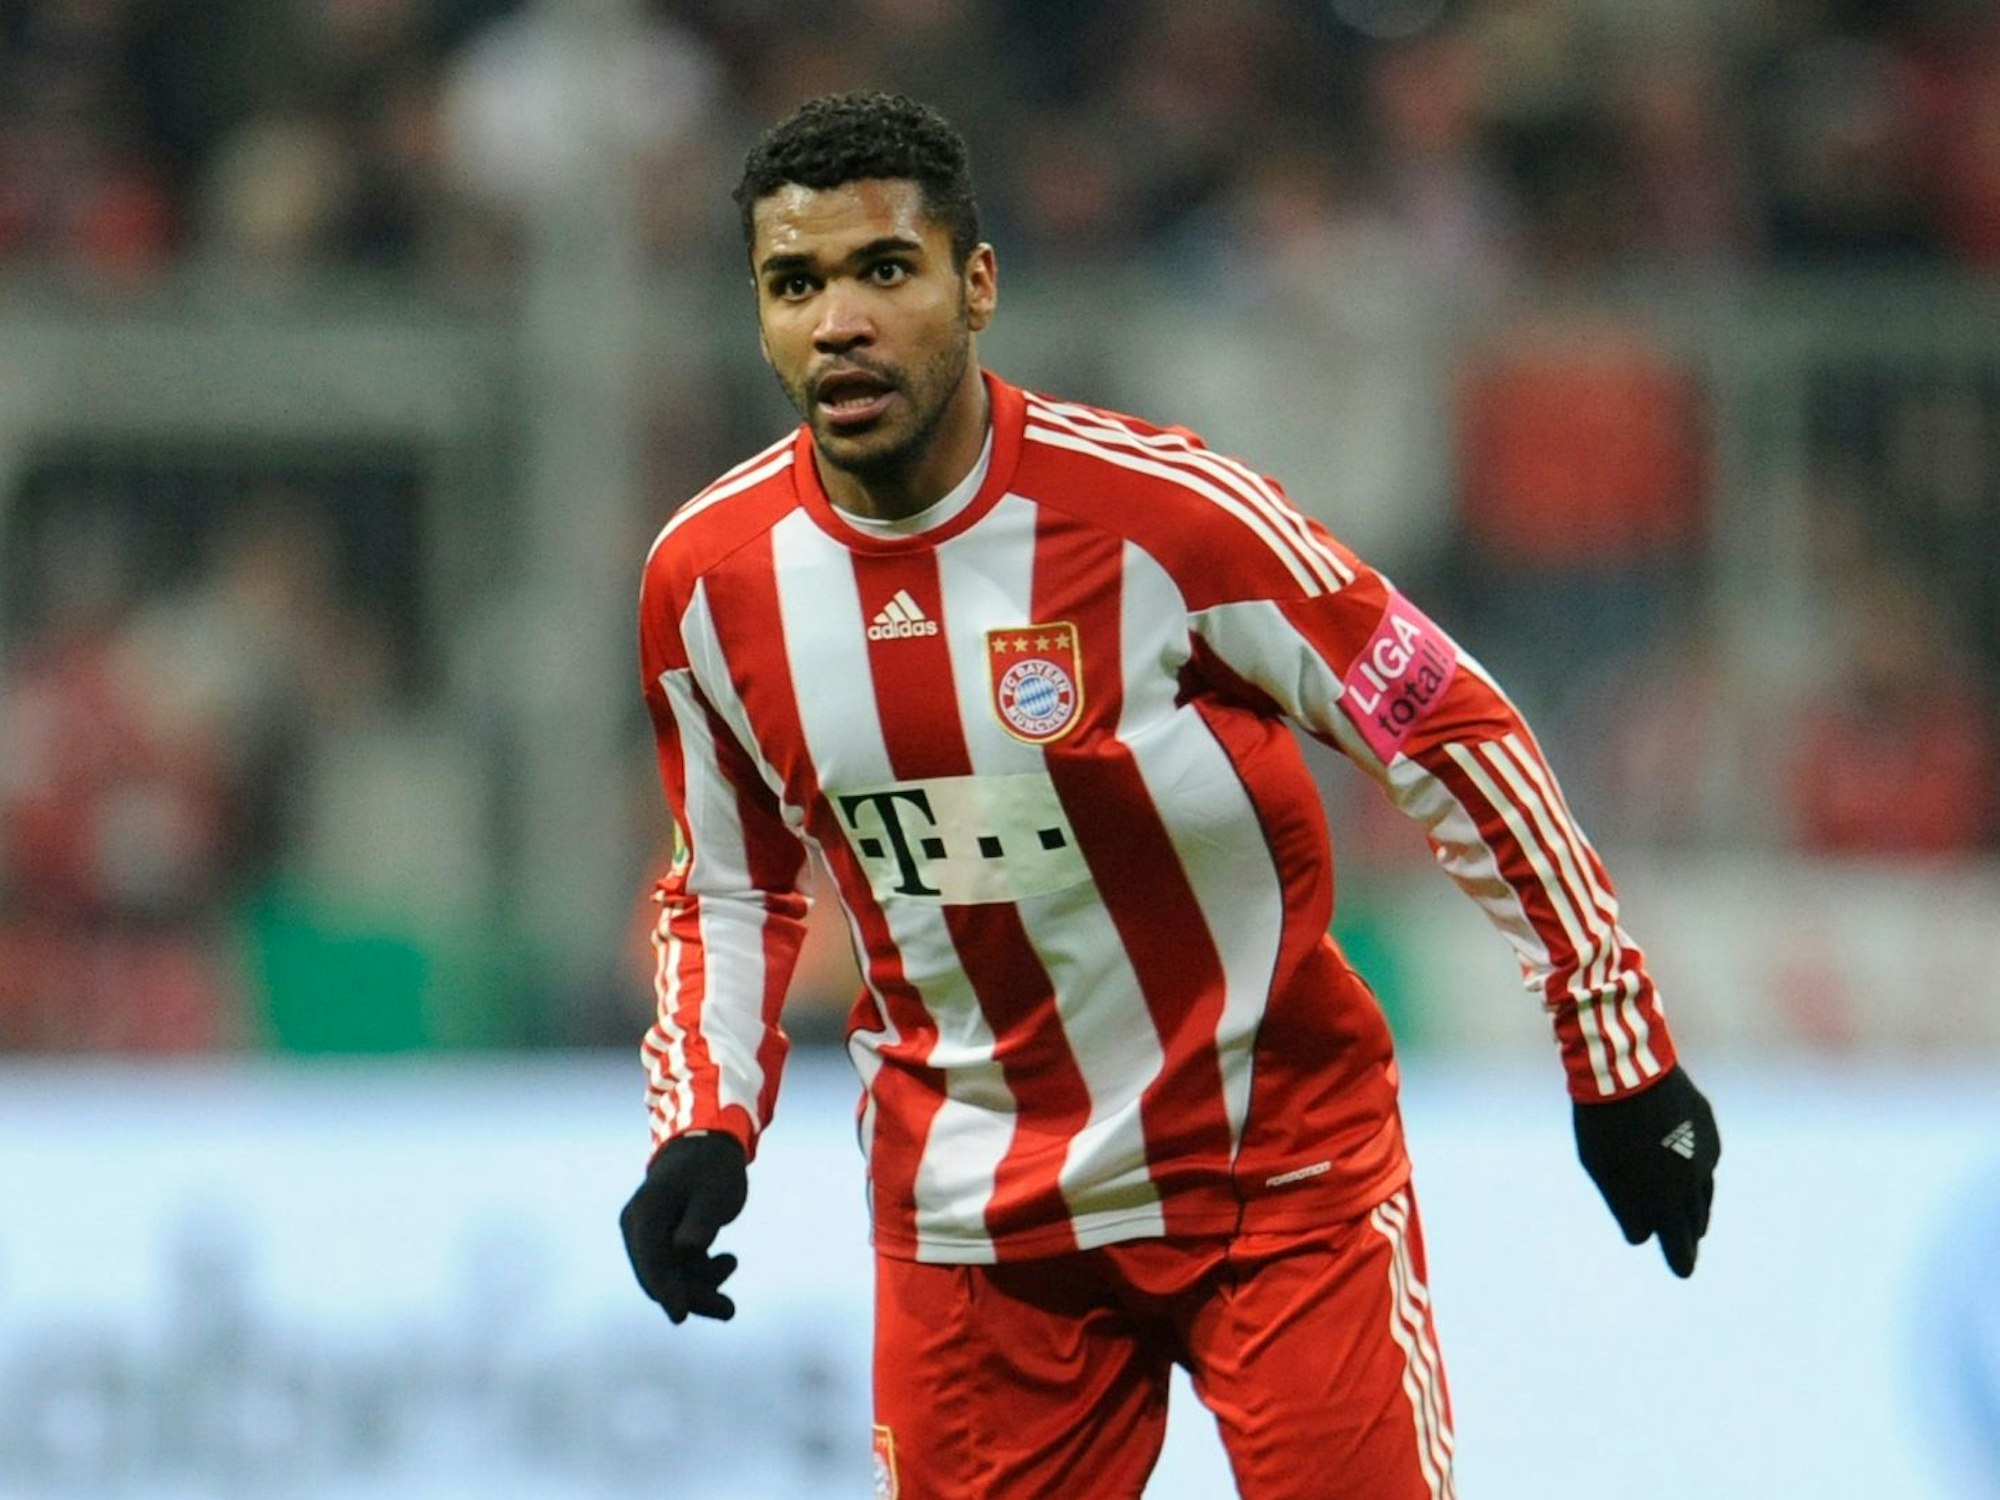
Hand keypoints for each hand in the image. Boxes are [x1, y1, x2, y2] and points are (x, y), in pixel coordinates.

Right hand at [619, 1131, 748, 1321]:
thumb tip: (685, 1250)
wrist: (707, 1147)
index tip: (681, 1317)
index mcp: (647, 1211)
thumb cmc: (713, 1168)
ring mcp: (646, 1234)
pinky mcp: (659, 1241)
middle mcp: (638, 1225)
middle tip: (729, 1310)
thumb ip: (701, 1220)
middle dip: (692, 1296)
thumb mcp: (716, 1192)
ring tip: (732, 1273)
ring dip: (699, 1288)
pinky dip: (699, 1276)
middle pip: (657, 1275)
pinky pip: (675, 1270)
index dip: (665, 1289)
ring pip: (667, 1277)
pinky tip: (727, 1263)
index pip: (651, 1258)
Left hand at [1572, 1065, 1719, 1277]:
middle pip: (1692, 1223)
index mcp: (1664, 1196)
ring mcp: (1705, 1152)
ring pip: (1703, 1194)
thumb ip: (1624, 1206)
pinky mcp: (1708, 1128)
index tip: (1681, 1271)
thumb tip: (1642, 1236)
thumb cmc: (1602, 1123)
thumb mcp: (1600, 1169)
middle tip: (1686, 1262)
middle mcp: (1693, 1180)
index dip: (1677, 1258)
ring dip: (1695, 1211)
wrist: (1626, 1068)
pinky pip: (1704, 1160)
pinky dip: (1695, 1172)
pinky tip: (1689, 1178)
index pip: (1676, 1243)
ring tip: (1693, 1227)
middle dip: (1687, 1242)